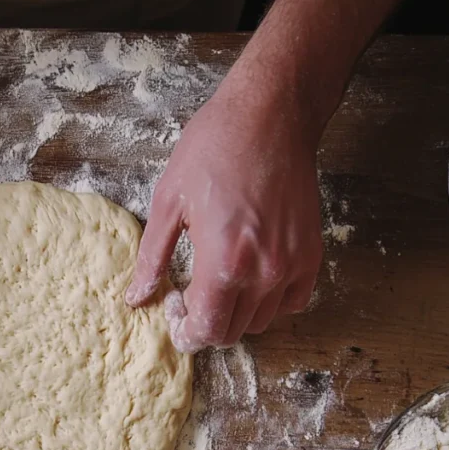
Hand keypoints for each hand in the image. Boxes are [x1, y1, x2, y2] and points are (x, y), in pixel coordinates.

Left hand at [126, 78, 322, 352]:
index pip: (206, 330)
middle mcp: (264, 272)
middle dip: (205, 323)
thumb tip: (137, 297)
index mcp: (224, 262)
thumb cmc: (214, 150)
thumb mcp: (168, 202)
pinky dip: (269, 301)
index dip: (185, 332)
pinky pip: (292, 302)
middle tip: (189, 294)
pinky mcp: (311, 253)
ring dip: (235, 313)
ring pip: (261, 321)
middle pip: (232, 332)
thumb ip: (152, 258)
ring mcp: (292, 265)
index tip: (173, 310)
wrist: (269, 117)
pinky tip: (249, 275)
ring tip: (217, 281)